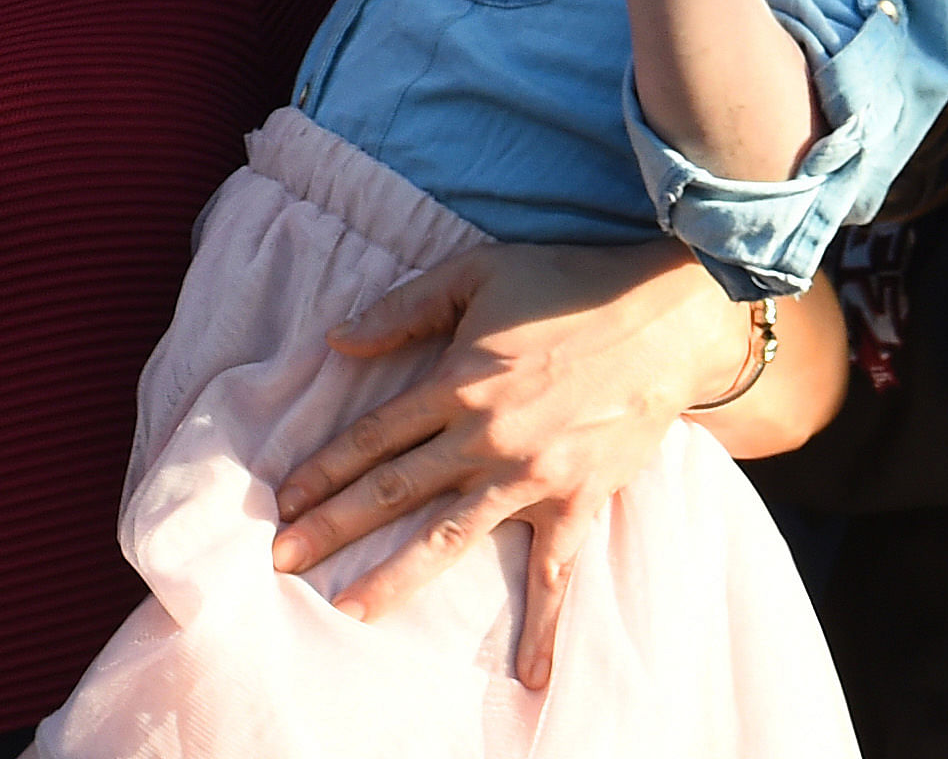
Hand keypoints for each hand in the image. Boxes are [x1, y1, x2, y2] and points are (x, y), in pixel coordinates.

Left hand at [267, 240, 746, 687]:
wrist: (666, 319)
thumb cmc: (563, 285)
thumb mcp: (473, 274)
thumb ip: (403, 309)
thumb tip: (336, 341)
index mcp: (455, 381)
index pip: (372, 436)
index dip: (323, 469)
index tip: (283, 502)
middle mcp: (484, 437)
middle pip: (393, 490)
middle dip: (332, 526)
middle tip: (282, 560)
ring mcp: (531, 476)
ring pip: (449, 536)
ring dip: (395, 576)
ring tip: (348, 609)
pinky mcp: (579, 500)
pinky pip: (554, 572)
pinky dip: (543, 624)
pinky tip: (529, 674)